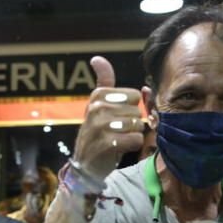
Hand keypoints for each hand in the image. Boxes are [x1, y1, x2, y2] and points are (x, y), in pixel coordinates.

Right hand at [73, 56, 144, 180]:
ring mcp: (101, 127)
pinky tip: (119, 148)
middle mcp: (97, 109)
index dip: (130, 108)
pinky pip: (136, 139)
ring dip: (131, 135)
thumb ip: (103, 81)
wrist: (85, 164)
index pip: (134, 96)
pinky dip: (131, 146)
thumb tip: (97, 58)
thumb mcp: (97, 104)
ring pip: (137, 125)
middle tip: (116, 131)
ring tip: (117, 139)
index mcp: (98, 96)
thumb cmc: (97, 131)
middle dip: (131, 123)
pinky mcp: (108, 144)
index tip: (116, 117)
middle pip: (136, 111)